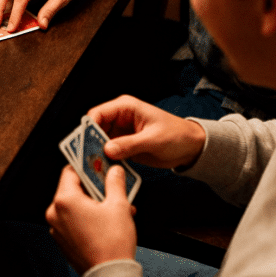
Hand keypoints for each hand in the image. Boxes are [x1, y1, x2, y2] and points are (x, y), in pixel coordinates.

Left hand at [45, 165, 136, 274]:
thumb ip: (115, 182)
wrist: (109, 275)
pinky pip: (73, 221)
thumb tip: (114, 170)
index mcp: (65, 200)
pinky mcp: (62, 240)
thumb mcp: (119, 205)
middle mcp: (55, 213)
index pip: (70, 171)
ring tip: (115, 206)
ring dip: (94, 203)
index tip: (97, 163)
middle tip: (110, 184)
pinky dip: (88, 217)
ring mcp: (56, 228)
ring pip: (74, 206)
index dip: (86, 165)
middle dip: (93, 187)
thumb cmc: (112, 243)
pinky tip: (107, 220)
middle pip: (72, 189)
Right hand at [89, 95, 206, 168]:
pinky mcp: (123, 145)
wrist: (191, 147)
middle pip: (94, 128)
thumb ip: (130, 144)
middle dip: (89, 142)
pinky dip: (105, 160)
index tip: (84, 143)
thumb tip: (107, 149)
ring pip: (98, 141)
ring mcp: (120, 132)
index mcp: (126, 107)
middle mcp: (119, 118)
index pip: (98, 113)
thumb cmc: (177, 135)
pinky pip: (108, 152)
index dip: (88, 127)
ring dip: (96, 153)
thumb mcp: (153, 140)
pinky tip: (103, 169)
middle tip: (87, 157)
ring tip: (93, 165)